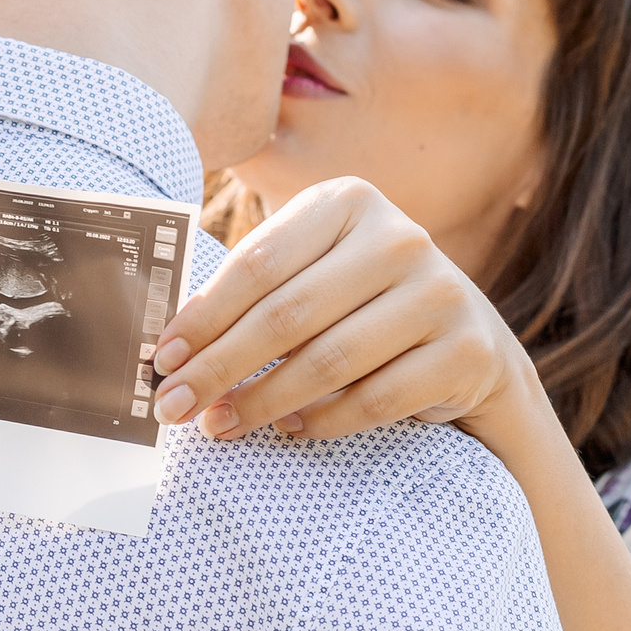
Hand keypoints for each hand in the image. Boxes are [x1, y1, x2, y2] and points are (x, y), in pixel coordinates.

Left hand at [148, 177, 538, 444]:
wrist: (468, 343)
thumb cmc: (363, 306)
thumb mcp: (314, 273)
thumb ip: (255, 292)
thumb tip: (170, 348)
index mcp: (349, 202)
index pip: (258, 263)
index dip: (203, 317)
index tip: (161, 360)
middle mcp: (400, 238)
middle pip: (287, 314)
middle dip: (219, 367)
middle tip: (174, 406)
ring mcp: (440, 293)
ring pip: (328, 361)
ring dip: (262, 401)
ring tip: (219, 424)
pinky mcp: (465, 351)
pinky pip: (375, 399)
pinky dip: (322, 421)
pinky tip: (287, 429)